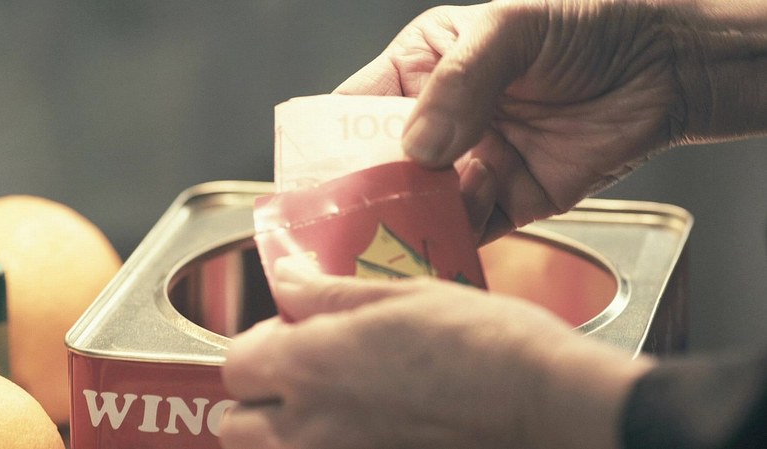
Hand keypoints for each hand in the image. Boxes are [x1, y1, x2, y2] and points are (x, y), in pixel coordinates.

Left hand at [220, 259, 653, 448]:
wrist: (546, 406)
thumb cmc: (486, 345)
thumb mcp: (403, 296)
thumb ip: (327, 292)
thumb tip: (286, 276)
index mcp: (312, 363)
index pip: (235, 363)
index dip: (259, 345)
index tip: (291, 334)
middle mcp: (310, 425)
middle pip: (234, 424)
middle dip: (256, 399)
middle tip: (301, 376)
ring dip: (281, 431)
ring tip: (331, 406)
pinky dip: (324, 446)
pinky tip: (364, 428)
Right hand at [336, 0, 689, 241]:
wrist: (665, 67)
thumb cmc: (586, 25)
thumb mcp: (510, 28)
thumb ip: (459, 82)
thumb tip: (418, 148)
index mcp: (423, 69)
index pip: (357, 107)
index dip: (329, 141)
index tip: (309, 177)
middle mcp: (441, 121)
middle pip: (382, 166)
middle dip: (364, 195)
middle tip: (342, 224)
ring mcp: (471, 164)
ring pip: (421, 204)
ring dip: (408, 223)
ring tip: (392, 240)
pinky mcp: (507, 201)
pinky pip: (469, 229)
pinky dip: (455, 241)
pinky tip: (448, 241)